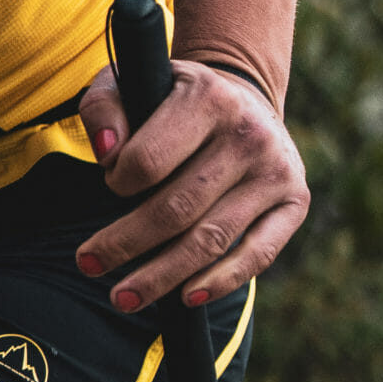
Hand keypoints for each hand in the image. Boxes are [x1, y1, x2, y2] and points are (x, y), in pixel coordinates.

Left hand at [74, 58, 308, 311]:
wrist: (242, 96)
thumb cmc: (171, 99)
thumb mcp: (131, 83)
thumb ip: (103, 109)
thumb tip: (106, 153)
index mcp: (208, 98)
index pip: (148, 161)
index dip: (117, 183)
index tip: (109, 184)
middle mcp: (249, 134)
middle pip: (176, 208)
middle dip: (126, 243)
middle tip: (88, 266)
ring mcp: (275, 171)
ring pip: (211, 238)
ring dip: (163, 275)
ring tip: (123, 298)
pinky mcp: (295, 201)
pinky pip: (259, 253)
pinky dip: (222, 280)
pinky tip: (186, 298)